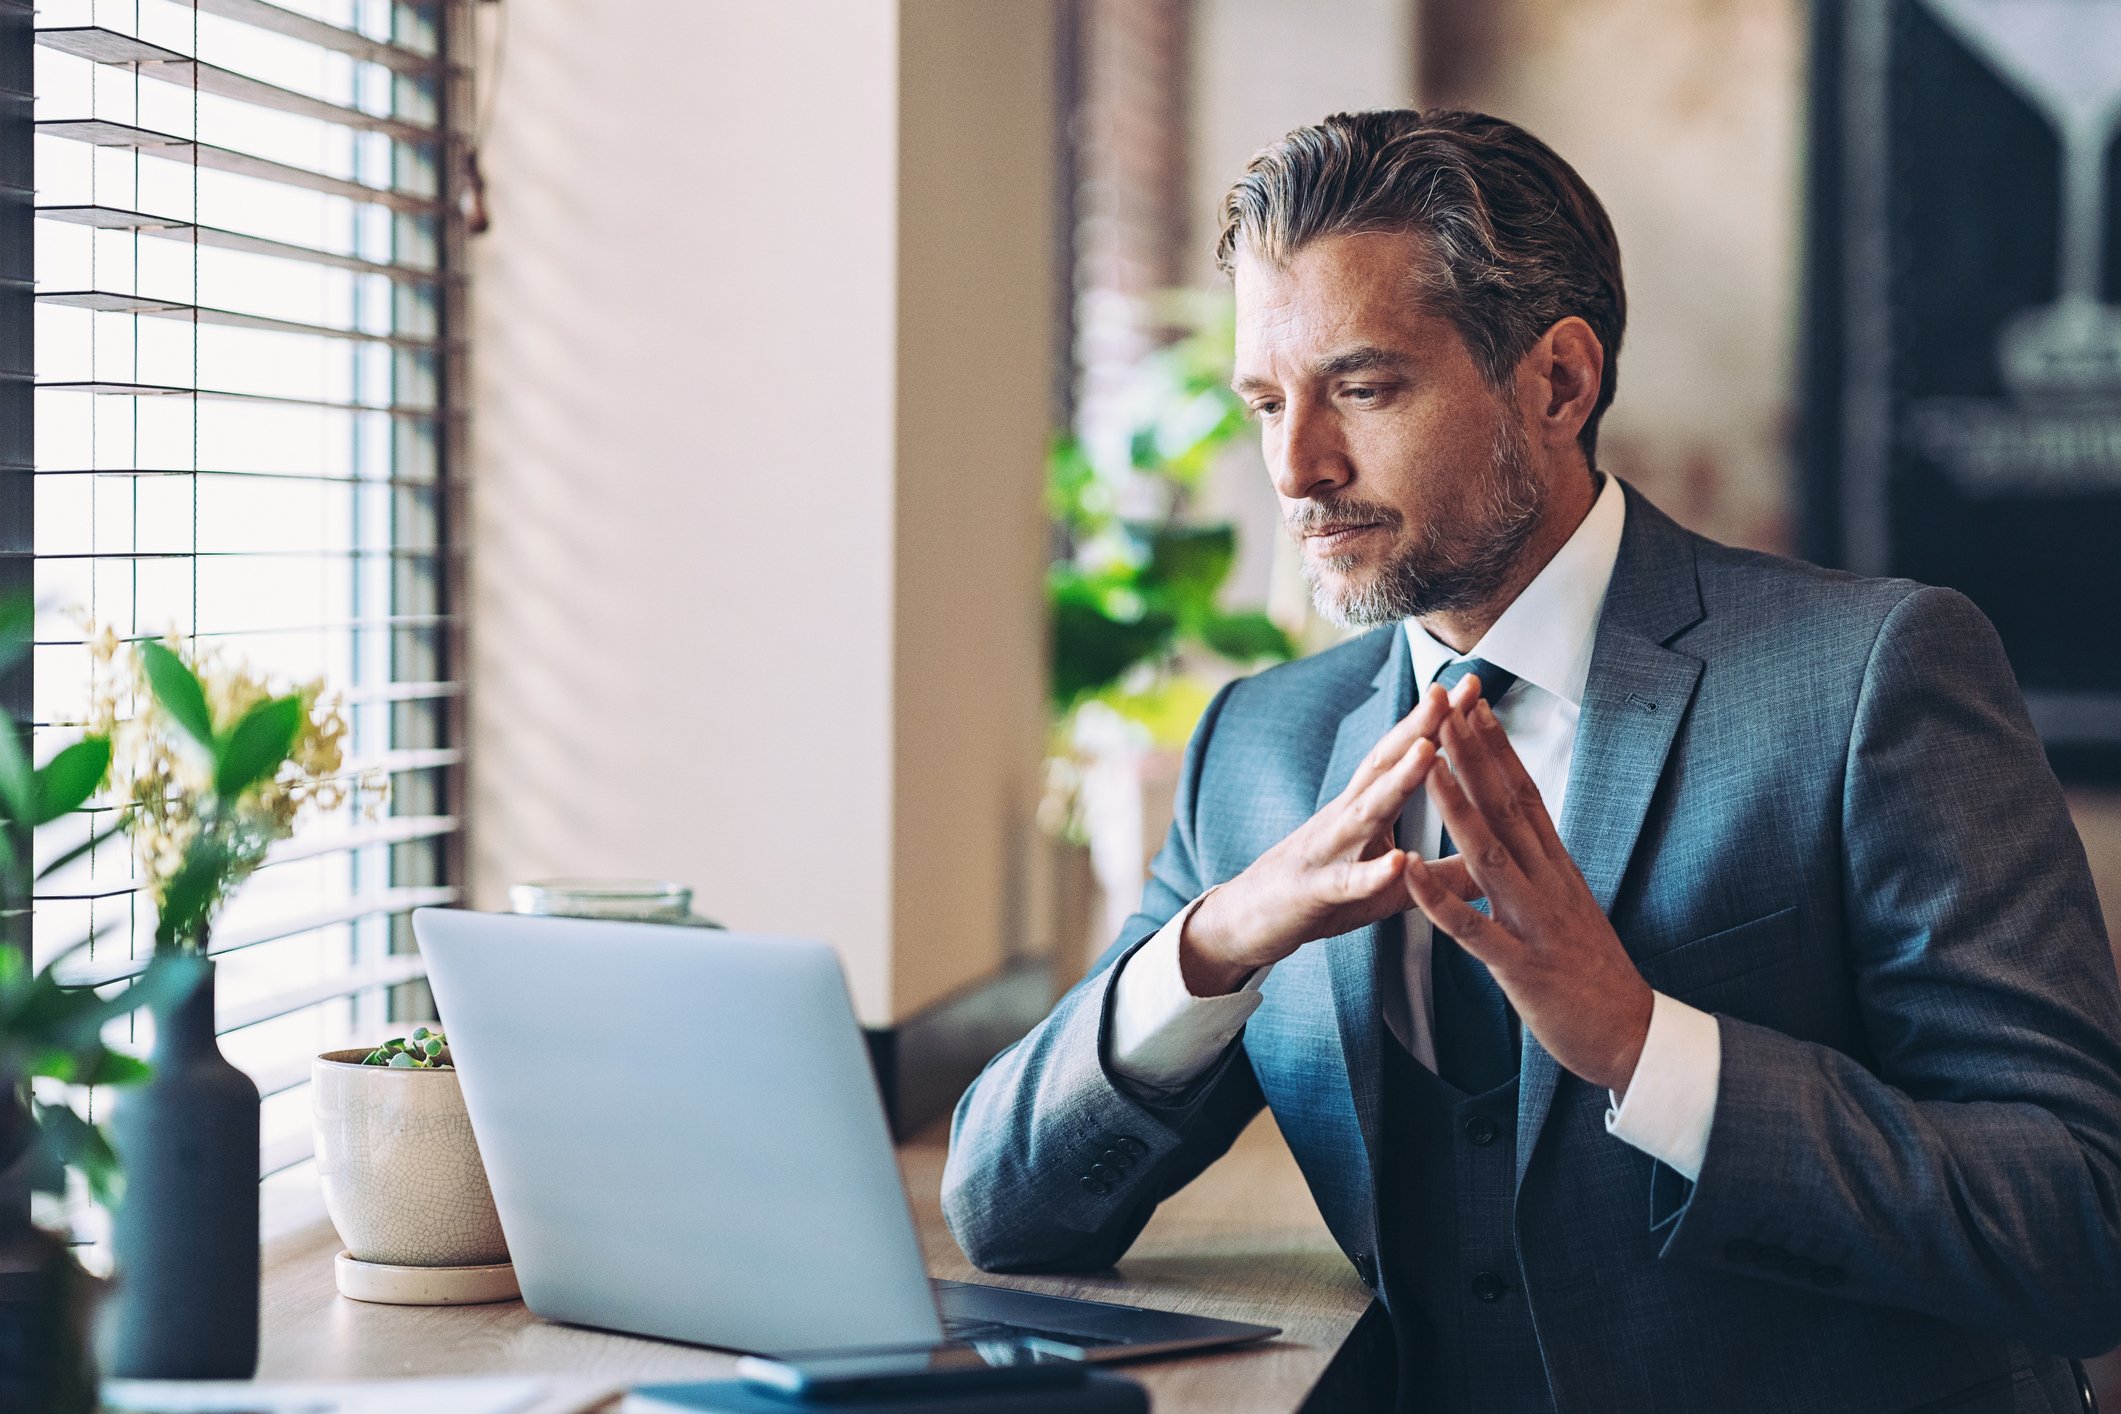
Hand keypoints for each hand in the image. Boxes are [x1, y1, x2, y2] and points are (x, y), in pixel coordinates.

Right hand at [1179, 674, 1482, 995]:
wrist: (1249, 921)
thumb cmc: (1322, 893)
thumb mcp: (1386, 883)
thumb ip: (1438, 872)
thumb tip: (1494, 864)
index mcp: (1365, 810)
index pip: (1403, 756)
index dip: (1436, 723)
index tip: (1471, 686)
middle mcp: (1345, 818)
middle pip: (1384, 765)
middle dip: (1419, 727)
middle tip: (1450, 692)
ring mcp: (1327, 851)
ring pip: (1366, 811)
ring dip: (1398, 781)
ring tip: (1429, 751)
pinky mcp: (1315, 892)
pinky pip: (1345, 882)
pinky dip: (1370, 873)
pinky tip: (1395, 863)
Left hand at [1403, 690, 1654, 1094]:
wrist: (1632, 1036)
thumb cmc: (1593, 973)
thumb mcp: (1570, 906)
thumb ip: (1544, 866)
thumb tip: (1526, 828)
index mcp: (1558, 869)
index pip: (1525, 795)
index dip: (1498, 749)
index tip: (1474, 706)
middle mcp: (1549, 885)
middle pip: (1508, 808)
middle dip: (1475, 755)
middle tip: (1447, 707)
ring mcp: (1536, 924)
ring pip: (1491, 855)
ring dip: (1457, 807)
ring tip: (1427, 765)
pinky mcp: (1522, 967)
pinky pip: (1474, 930)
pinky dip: (1440, 900)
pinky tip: (1410, 870)